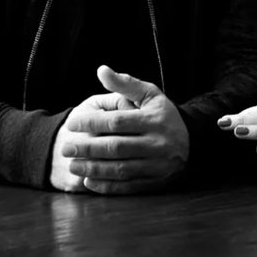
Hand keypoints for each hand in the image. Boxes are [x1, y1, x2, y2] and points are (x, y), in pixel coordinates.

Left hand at [56, 65, 189, 194]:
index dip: (92, 122)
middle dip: (88, 147)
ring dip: (93, 169)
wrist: (191, 140)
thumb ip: (125, 83)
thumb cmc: (162, 113)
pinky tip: (89, 181)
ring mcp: (157, 164)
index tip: (72, 122)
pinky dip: (107, 186)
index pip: (117, 121)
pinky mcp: (156, 182)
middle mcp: (157, 143)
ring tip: (72, 165)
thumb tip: (101, 70)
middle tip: (65, 147)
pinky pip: (128, 186)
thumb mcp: (149, 93)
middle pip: (116, 147)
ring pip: (120, 169)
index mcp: (154, 119)